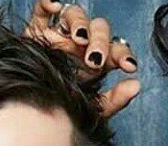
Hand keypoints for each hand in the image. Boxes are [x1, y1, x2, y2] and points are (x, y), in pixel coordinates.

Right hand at [25, 1, 141, 117]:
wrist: (31, 111)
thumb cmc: (62, 109)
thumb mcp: (92, 109)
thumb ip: (115, 100)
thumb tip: (136, 85)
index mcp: (96, 62)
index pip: (115, 50)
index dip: (123, 55)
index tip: (129, 66)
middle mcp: (80, 45)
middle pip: (97, 29)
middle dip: (99, 42)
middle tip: (94, 59)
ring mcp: (59, 35)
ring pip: (75, 15)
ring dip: (79, 23)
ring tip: (78, 38)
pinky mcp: (37, 30)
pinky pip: (42, 9)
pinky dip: (48, 2)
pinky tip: (54, 6)